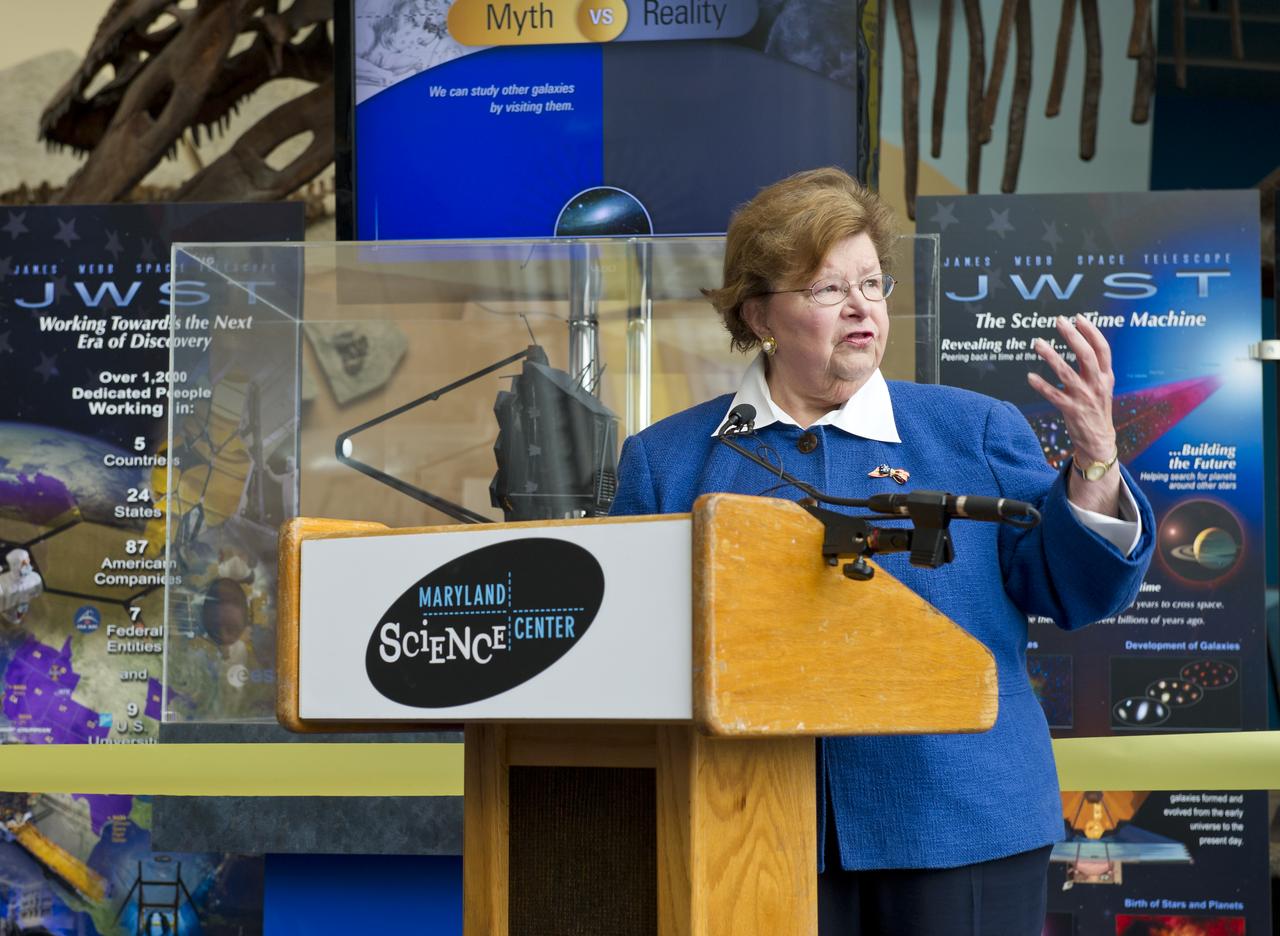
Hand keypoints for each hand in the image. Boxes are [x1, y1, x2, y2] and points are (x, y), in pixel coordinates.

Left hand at [1027, 315, 1119, 515]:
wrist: (1099, 440)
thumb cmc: (1097, 408)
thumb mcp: (1103, 385)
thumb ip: (1096, 366)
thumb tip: (1084, 340)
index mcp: (1106, 376)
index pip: (1102, 349)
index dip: (1091, 332)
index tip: (1078, 317)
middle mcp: (1097, 384)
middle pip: (1086, 355)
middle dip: (1072, 336)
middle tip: (1058, 321)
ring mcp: (1084, 397)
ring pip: (1066, 373)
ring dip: (1050, 356)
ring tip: (1037, 342)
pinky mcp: (1071, 410)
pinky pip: (1053, 395)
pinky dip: (1041, 385)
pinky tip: (1029, 376)